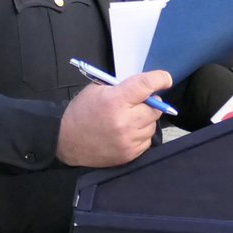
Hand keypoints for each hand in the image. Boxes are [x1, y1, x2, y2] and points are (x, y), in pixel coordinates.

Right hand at [56, 71, 170, 167]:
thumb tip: (142, 88)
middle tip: (140, 101)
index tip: (165, 78)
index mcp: (114, 100)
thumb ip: (119, 88)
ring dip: (145, 119)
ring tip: (129, 118)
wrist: (67, 142)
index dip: (159, 79)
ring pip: (152, 124)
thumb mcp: (95, 91)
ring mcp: (129, 139)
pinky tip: (126, 131)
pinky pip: (147, 139)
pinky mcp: (131, 153)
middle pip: (155, 108)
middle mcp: (125, 121)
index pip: (145, 86)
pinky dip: (140, 133)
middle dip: (150, 102)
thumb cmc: (81, 112)